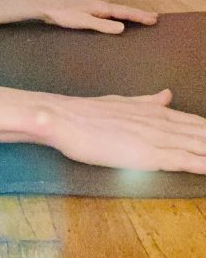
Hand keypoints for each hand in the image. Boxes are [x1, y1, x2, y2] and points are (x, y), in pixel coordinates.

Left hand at [32, 0, 158, 33]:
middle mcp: (100, 5)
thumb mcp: (83, 22)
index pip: (125, 12)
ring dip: (129, 14)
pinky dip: (118, 15)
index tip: (154, 19)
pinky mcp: (87, 10)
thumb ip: (102, 25)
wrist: (46, 7)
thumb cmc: (64, 15)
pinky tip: (116, 19)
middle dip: (138, 14)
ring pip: (116, 10)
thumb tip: (123, 28)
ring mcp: (93, 7)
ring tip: (140, 18)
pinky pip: (108, 13)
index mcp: (101, 8)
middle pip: (123, 10)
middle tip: (154, 18)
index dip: (140, 16)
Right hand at [36, 88, 205, 173]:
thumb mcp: (121, 102)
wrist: (64, 117)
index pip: (192, 121)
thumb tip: (168, 95)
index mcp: (153, 110)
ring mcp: (154, 138)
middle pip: (200, 132)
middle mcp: (158, 122)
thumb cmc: (86, 114)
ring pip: (196, 144)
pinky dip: (201, 163)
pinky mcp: (147, 155)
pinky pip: (183, 160)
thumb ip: (147, 101)